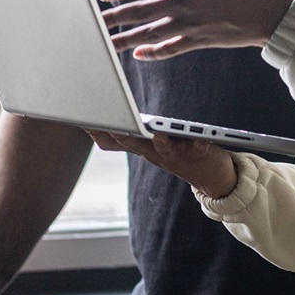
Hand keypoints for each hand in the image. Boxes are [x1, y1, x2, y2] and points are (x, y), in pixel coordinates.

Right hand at [85, 129, 238, 198]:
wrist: (211, 178)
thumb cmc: (176, 153)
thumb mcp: (146, 145)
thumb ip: (126, 134)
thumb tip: (95, 123)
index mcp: (142, 147)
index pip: (115, 139)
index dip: (99, 129)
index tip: (84, 117)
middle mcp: (155, 153)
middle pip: (135, 144)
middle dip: (124, 134)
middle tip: (113, 125)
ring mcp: (177, 156)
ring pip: (164, 149)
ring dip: (160, 143)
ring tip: (157, 135)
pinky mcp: (199, 155)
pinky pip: (199, 149)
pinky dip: (199, 144)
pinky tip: (202, 140)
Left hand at [99, 0, 294, 59]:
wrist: (274, 16)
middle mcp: (184, 6)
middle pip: (141, 13)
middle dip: (115, 18)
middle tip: (92, 23)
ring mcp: (191, 26)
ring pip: (151, 34)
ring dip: (126, 39)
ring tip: (106, 44)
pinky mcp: (200, 40)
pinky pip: (171, 48)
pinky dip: (155, 52)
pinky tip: (140, 53)